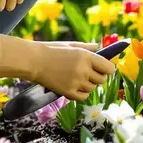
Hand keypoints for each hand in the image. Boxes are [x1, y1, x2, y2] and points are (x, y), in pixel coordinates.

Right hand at [0, 35, 115, 100]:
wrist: (33, 61)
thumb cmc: (52, 50)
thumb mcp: (71, 45)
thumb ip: (88, 47)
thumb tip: (101, 48)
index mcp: (86, 56)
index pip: (109, 68)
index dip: (108, 69)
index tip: (104, 68)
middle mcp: (83, 70)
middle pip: (102, 80)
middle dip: (98, 77)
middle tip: (90, 73)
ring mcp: (76, 82)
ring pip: (92, 88)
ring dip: (88, 84)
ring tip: (78, 78)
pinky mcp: (68, 92)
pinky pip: (84, 96)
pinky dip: (82, 93)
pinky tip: (75, 86)